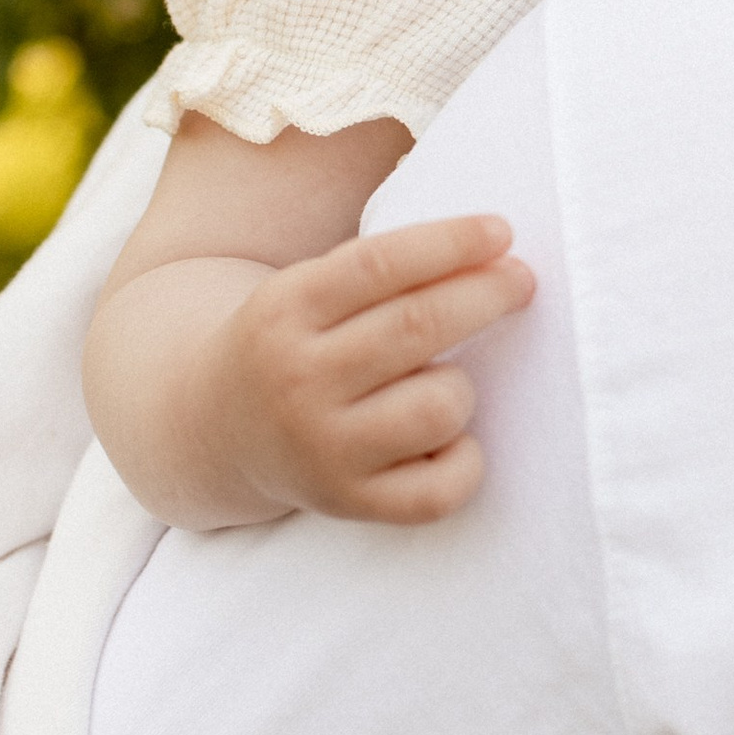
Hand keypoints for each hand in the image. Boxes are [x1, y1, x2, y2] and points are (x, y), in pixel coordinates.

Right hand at [209, 216, 535, 524]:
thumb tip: (493, 244)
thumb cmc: (297, 343)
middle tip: (519, 282)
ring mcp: (322, 448)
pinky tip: (449, 441)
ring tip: (444, 383)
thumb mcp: (307, 287)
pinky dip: (464, 461)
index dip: (451, 243)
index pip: (380, 265)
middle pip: (418, 327)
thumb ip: (381, 267)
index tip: (501, 231)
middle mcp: (298, 380)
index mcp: (286, 309)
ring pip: (440, 406)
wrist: (214, 429)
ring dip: (462, 387)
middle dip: (487, 295)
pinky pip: (440, 489)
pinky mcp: (347, 503)